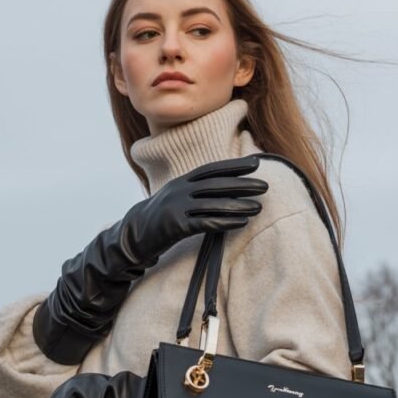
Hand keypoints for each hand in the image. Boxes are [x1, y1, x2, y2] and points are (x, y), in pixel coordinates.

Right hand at [120, 154, 267, 263]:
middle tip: (264, 186)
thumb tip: (224, 189)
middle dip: (241, 184)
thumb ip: (196, 192)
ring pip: (212, 204)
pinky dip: (225, 222)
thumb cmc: (161, 218)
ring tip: (258, 207)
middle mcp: (179, 190)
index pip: (211, 169)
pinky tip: (241, 222)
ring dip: (238, 205)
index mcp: (181, 181)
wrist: (133, 235)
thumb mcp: (177, 198)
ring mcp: (177, 207)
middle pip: (215, 185)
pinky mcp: (175, 226)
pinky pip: (205, 223)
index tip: (255, 163)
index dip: (234, 165)